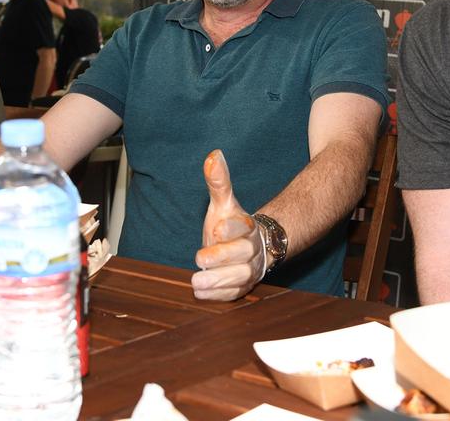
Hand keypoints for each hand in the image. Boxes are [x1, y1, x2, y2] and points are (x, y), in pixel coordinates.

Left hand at [191, 149, 265, 301]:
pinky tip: (202, 293)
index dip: (231, 228)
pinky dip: (219, 295)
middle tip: (199, 259)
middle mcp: (252, 249)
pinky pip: (235, 293)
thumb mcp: (223, 203)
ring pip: (240, 276)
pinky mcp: (243, 286)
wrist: (248, 248)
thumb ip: (218, 182)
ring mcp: (250, 269)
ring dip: (219, 280)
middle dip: (222, 257)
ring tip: (197, 282)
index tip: (217, 227)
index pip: (243, 226)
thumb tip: (213, 155)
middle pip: (243, 254)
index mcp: (247, 226)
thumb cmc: (230, 225)